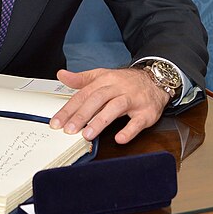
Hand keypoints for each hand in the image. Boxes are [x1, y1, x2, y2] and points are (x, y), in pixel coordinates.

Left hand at [51, 67, 169, 143]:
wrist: (156, 80)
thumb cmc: (125, 82)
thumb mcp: (102, 76)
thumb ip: (81, 79)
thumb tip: (61, 75)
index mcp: (105, 80)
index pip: (83, 94)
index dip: (69, 109)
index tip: (57, 122)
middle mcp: (118, 88)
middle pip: (97, 99)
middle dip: (82, 115)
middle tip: (69, 130)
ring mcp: (133, 99)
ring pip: (115, 107)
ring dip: (101, 121)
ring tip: (88, 135)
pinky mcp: (147, 112)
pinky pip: (138, 121)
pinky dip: (129, 130)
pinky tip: (119, 138)